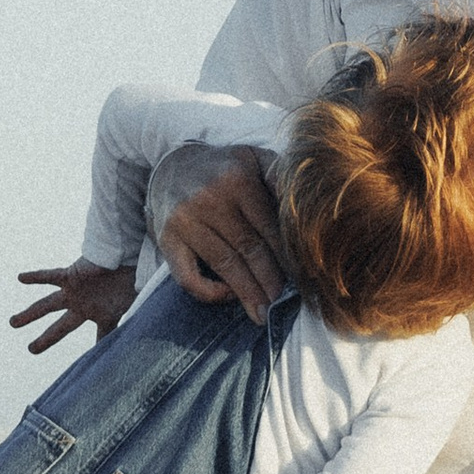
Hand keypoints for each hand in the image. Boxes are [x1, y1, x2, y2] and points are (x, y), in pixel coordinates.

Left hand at [10, 260, 138, 355]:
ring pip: (47, 306)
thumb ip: (136, 324)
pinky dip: (36, 277)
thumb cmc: (136, 278)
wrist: (132, 256)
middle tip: (31, 349)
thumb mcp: (136, 307)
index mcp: (101, 314)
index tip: (93, 366)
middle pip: (60, 327)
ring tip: (12, 323)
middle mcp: (84, 305)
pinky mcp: (72, 275)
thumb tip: (138, 347)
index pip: (101, 336)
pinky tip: (20, 278)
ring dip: (29, 314)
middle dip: (46, 339)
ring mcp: (75, 292)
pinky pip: (50, 277)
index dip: (99, 348)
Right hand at [158, 147, 289, 319]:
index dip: (287, 257)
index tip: (304, 280)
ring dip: (246, 293)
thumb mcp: (254, 159)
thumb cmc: (224, 168)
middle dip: (270, 281)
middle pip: (248, 248)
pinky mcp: (166, 239)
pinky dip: (208, 291)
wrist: (171, 165)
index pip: (269, 227)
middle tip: (284, 306)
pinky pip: (188, 276)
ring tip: (262, 314)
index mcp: (237, 179)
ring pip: (224, 264)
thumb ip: (280, 176)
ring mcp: (185, 220)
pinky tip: (228, 296)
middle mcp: (209, 198)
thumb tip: (307, 207)